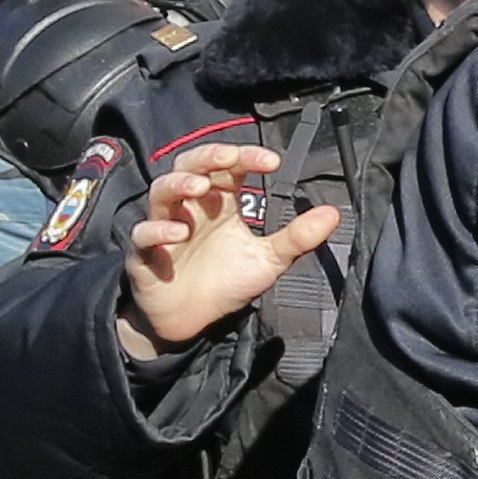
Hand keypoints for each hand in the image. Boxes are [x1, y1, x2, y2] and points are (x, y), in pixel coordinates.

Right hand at [118, 144, 331, 350]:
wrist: (192, 320)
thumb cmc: (226, 281)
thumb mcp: (269, 260)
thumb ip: (298, 237)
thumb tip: (334, 213)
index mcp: (220, 204)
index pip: (228, 167)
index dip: (246, 157)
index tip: (272, 162)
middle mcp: (190, 208)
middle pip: (188, 166)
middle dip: (206, 158)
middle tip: (228, 159)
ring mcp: (164, 227)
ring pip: (161, 192)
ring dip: (178, 185)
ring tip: (201, 188)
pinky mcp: (145, 255)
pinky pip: (143, 236)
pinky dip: (158, 231)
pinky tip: (177, 233)